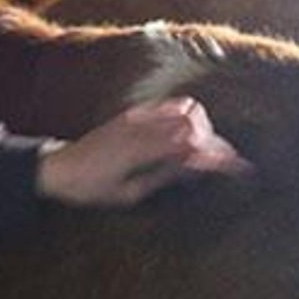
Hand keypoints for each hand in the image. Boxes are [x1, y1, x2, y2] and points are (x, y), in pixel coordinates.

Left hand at [35, 97, 250, 206]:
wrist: (59, 168)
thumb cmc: (91, 188)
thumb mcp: (128, 192)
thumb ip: (162, 175)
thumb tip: (195, 164)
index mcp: (140, 149)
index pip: (191, 143)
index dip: (218, 154)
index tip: (239, 166)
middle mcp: (140, 126)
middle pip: (195, 121)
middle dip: (216, 140)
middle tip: (224, 161)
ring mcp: (136, 116)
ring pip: (186, 108)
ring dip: (204, 126)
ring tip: (206, 150)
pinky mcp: (133, 113)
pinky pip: (169, 105)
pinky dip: (188, 116)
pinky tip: (191, 135)